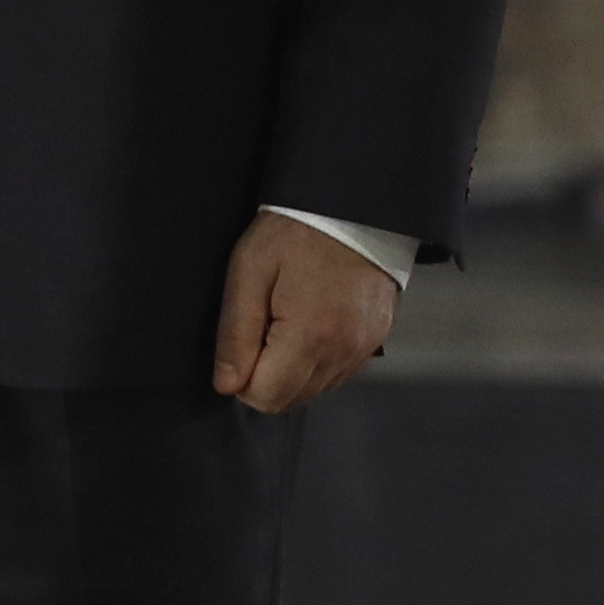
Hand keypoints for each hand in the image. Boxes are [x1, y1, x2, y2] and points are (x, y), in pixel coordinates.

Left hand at [211, 220, 401, 414]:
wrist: (353, 204)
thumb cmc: (296, 231)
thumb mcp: (249, 271)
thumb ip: (235, 334)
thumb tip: (227, 384)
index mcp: (310, 335)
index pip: (267, 397)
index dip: (242, 380)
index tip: (242, 344)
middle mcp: (343, 350)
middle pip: (292, 400)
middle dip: (267, 377)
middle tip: (263, 327)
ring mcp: (364, 347)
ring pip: (315, 390)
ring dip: (292, 369)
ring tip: (288, 319)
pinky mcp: (376, 338)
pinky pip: (338, 372)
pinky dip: (317, 360)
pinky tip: (310, 322)